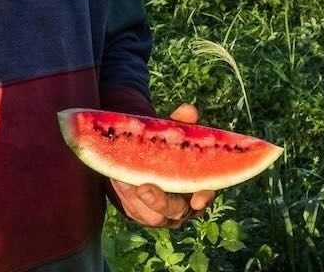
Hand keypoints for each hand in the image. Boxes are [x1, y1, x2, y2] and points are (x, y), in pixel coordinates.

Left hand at [111, 103, 217, 228]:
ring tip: (123, 181)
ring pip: (152, 215)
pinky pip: (134, 210)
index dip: (204, 198)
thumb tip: (189, 109)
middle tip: (143, 188)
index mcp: (198, 188)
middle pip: (175, 211)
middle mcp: (183, 206)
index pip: (205, 196)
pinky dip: (125, 195)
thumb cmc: (169, 149)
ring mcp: (162, 213)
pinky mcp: (142, 213)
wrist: (149, 165)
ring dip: (137, 199)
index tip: (197, 200)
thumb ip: (182, 125)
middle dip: (160, 202)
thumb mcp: (174, 135)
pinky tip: (117, 178)